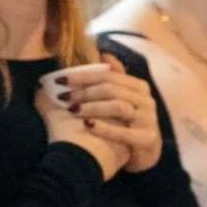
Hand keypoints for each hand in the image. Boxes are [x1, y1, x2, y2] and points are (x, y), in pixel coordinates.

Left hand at [46, 55, 161, 172]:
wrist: (144, 153)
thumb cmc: (126, 122)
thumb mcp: (120, 98)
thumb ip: (112, 77)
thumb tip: (101, 53)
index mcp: (138, 86)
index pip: (108, 75)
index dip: (82, 76)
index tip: (59, 79)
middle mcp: (145, 100)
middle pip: (111, 89)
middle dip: (83, 91)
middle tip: (61, 96)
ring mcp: (148, 119)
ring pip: (117, 106)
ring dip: (91, 107)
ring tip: (72, 110)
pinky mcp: (147, 138)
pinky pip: (123, 132)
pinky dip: (104, 128)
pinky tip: (87, 125)